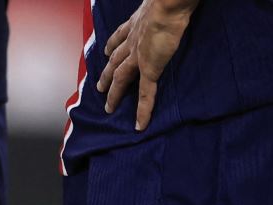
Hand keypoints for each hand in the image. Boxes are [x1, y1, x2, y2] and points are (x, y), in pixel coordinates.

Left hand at [97, 0, 198, 130]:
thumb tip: (173, 3)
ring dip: (114, 92)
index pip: (120, 36)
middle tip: (99, 86)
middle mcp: (132, 41)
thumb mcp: (160, 2)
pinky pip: (146, 94)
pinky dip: (143, 110)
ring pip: (121, 78)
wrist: (167, 4)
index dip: (112, 44)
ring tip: (108, 105)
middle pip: (114, 60)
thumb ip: (161, 7)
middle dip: (106, 73)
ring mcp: (138, 56)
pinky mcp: (149, 69)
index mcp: (136, 24)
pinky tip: (140, 125)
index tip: (107, 51)